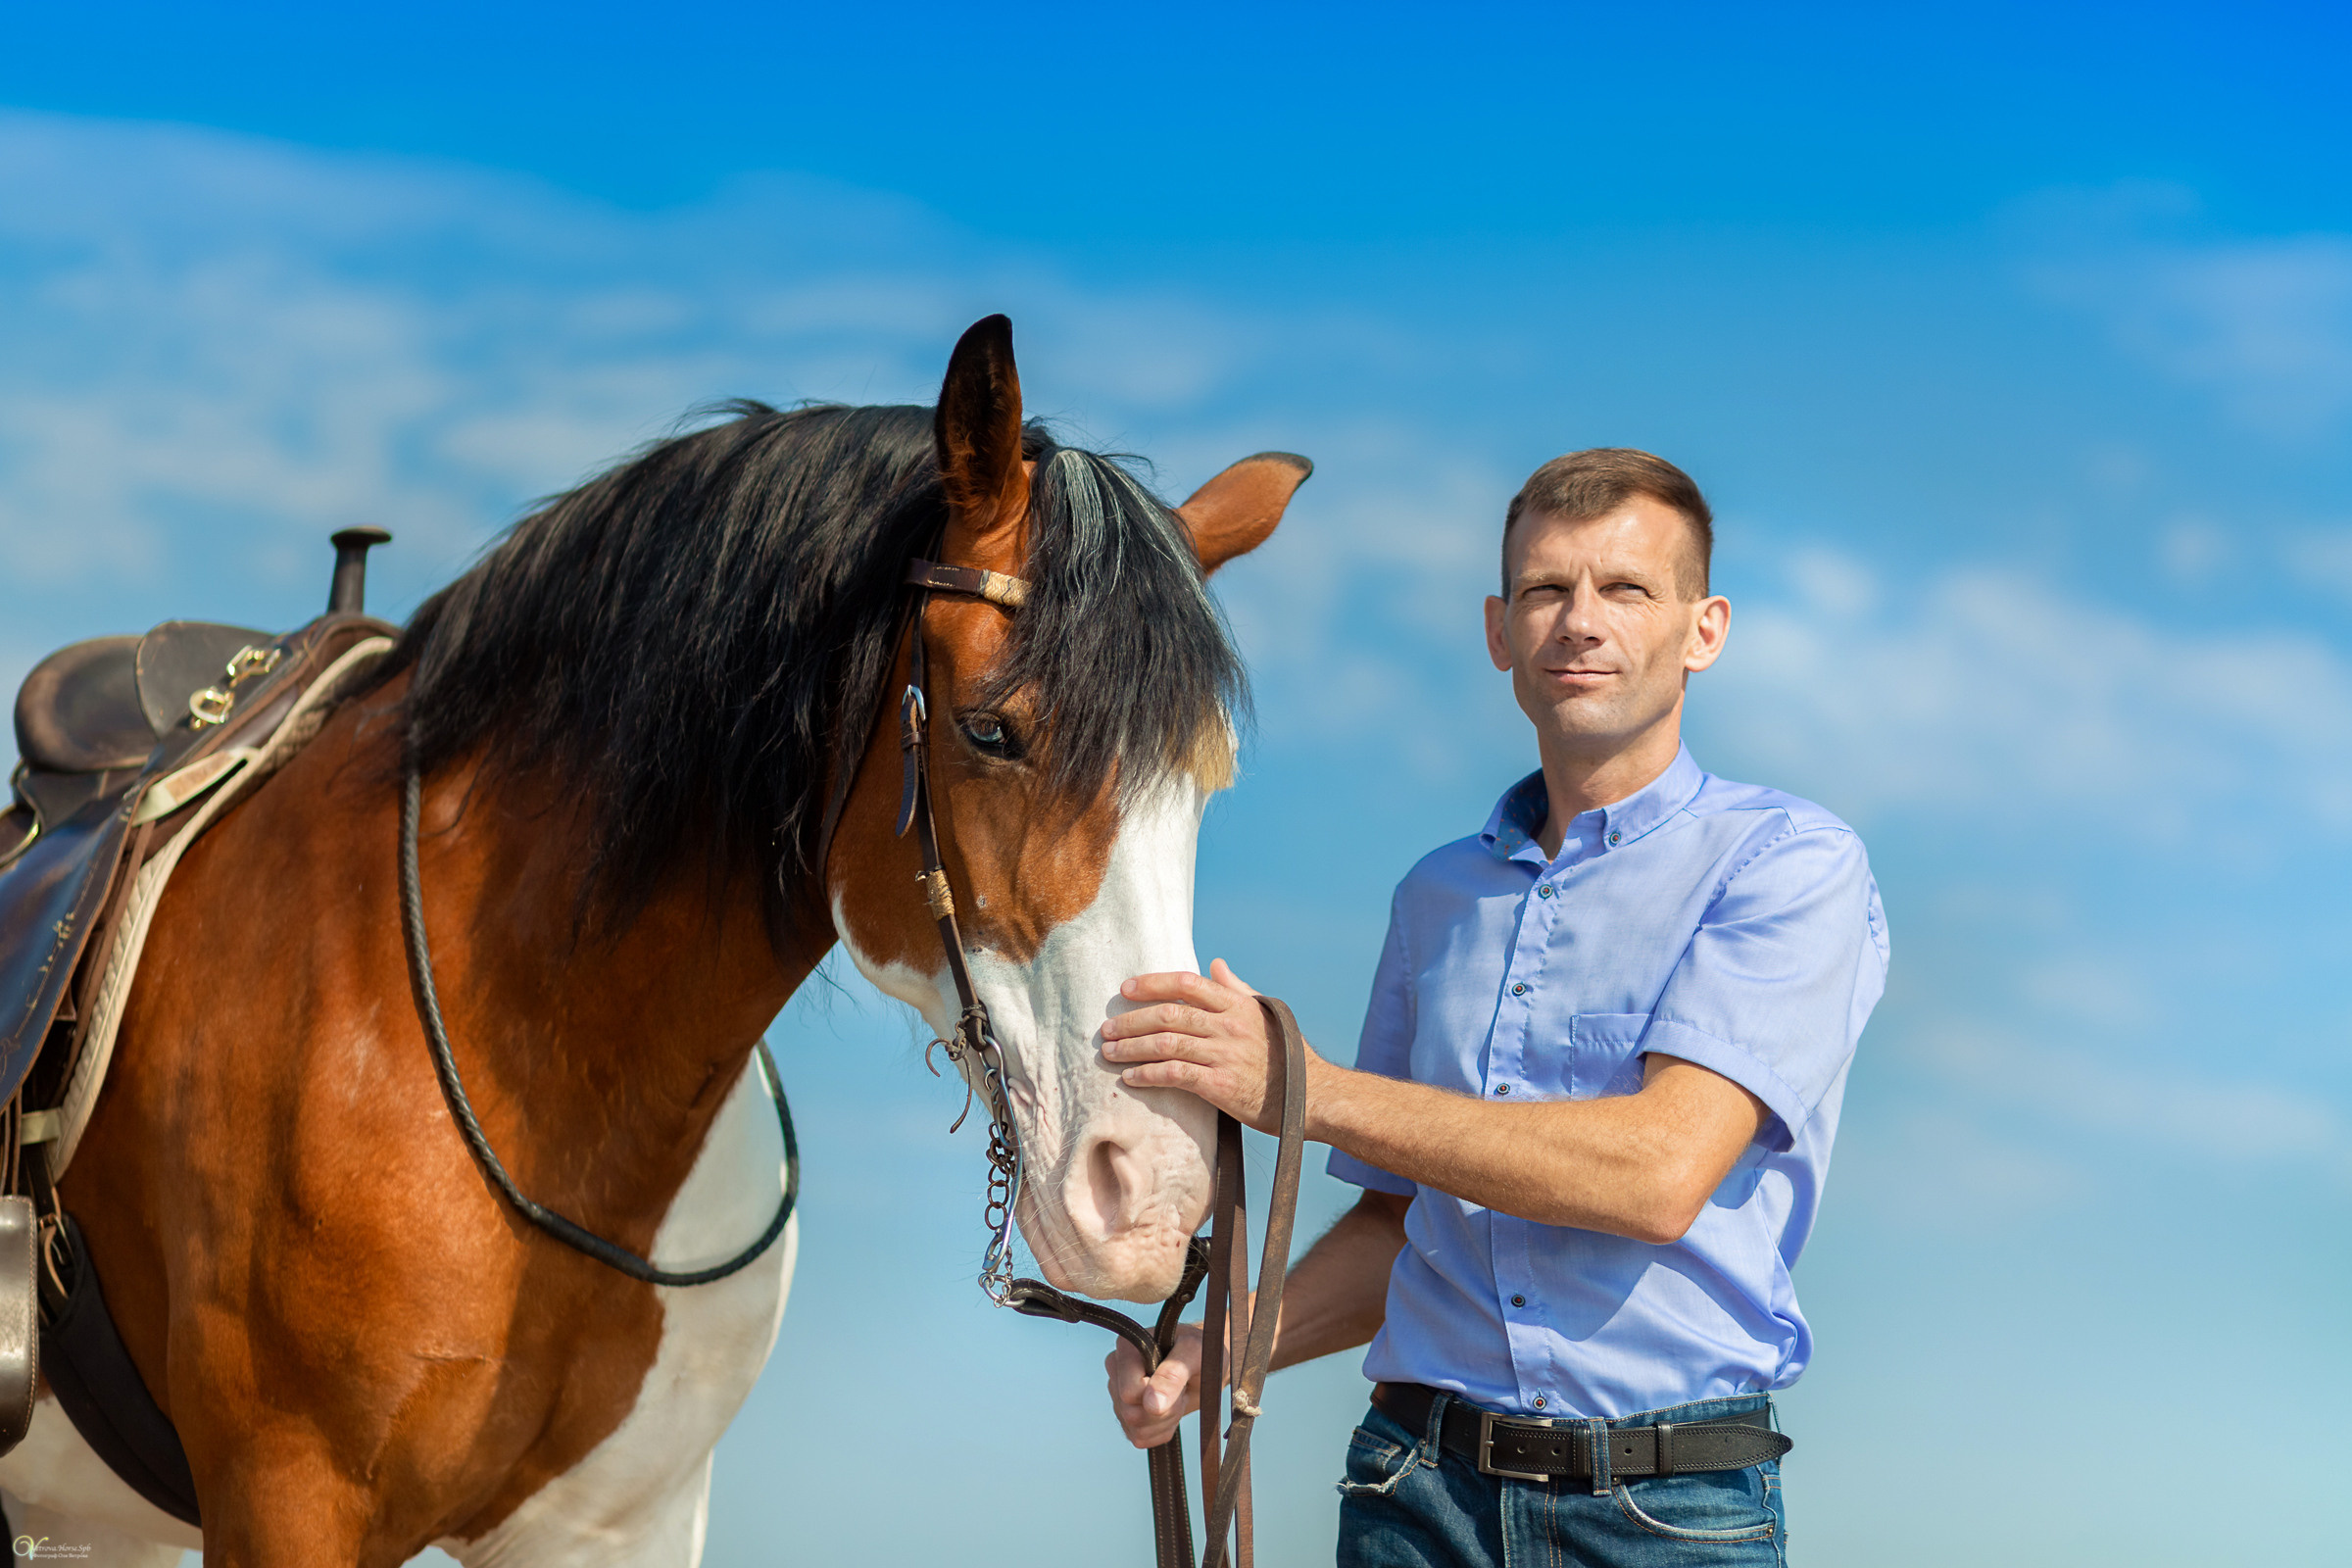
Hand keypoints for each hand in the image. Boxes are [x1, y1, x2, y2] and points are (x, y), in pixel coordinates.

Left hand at [1099, 959, 1304, 1133]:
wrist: (1312, 1097)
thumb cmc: (1288, 1056)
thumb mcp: (1264, 1014)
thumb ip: (1236, 989)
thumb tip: (1216, 964)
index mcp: (1236, 1005)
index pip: (1186, 984)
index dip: (1151, 983)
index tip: (1125, 989)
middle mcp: (1228, 1025)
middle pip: (1168, 1014)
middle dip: (1131, 1020)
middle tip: (1107, 1028)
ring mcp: (1224, 1054)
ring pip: (1166, 1044)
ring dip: (1131, 1047)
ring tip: (1110, 1052)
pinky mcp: (1220, 1085)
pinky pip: (1175, 1075)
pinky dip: (1148, 1075)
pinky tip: (1131, 1078)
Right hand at [1106, 1322, 1204, 1449]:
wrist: (1203, 1365)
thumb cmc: (1200, 1351)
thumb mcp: (1194, 1353)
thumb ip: (1173, 1373)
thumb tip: (1151, 1405)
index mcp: (1126, 1348)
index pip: (1129, 1392)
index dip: (1158, 1394)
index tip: (1177, 1378)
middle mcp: (1115, 1370)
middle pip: (1131, 1414)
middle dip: (1165, 1410)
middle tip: (1181, 1390)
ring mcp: (1117, 1395)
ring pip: (1135, 1430)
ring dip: (1165, 1420)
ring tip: (1177, 1397)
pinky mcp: (1125, 1417)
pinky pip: (1140, 1439)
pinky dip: (1162, 1431)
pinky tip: (1170, 1410)